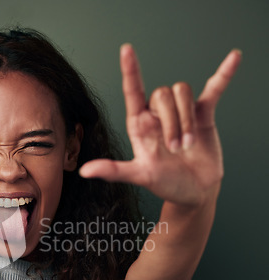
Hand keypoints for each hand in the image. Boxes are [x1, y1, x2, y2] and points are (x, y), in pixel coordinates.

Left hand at [79, 44, 241, 206]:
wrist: (193, 192)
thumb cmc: (165, 184)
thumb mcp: (139, 176)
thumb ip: (114, 171)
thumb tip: (85, 171)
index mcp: (140, 124)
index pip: (133, 91)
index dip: (130, 70)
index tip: (126, 49)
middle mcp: (158, 115)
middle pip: (164, 94)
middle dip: (173, 121)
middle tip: (176, 148)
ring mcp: (180, 113)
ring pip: (183, 93)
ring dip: (187, 119)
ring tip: (188, 145)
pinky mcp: (203, 114)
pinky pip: (213, 89)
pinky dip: (223, 75)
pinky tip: (233, 60)